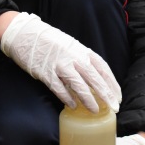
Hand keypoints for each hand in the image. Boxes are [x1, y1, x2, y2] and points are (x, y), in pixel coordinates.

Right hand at [0, 12, 121, 112]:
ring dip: (88, 99)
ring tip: (95, 110)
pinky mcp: (46, 72)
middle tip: (113, 107)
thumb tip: (95, 81)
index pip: (102, 68)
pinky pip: (59, 87)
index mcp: (82, 51)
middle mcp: (74, 57)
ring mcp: (60, 64)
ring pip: (78, 84)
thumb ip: (83, 61)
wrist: (27, 34)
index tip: (117, 97)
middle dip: (105, 94)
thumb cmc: (51, 42)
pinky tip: (73, 106)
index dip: (112, 84)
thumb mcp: (72, 47)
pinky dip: (66, 97)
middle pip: (94, 77)